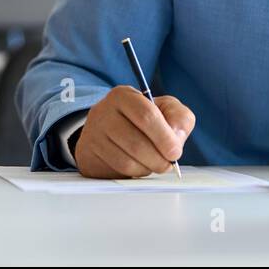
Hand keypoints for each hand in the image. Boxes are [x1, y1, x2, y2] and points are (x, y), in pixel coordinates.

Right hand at [74, 86, 194, 178]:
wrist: (110, 130)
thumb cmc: (142, 120)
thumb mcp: (165, 109)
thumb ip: (179, 117)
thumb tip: (176, 137)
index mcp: (124, 96)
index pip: (146, 115)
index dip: (164, 137)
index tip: (175, 152)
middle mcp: (103, 112)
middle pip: (136, 142)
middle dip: (159, 158)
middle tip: (168, 163)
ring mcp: (93, 134)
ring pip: (127, 161)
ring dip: (148, 168)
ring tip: (153, 162)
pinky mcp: (89, 154)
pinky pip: (117, 171)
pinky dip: (135, 173)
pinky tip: (139, 165)